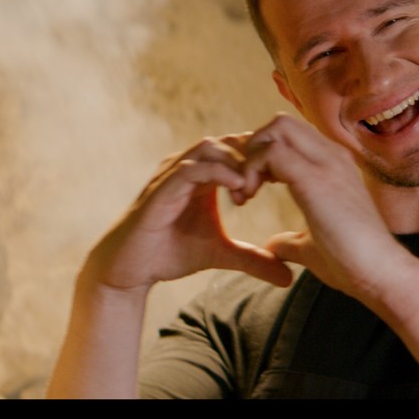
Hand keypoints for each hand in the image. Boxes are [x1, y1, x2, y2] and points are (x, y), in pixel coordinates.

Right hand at [83, 134, 293, 293]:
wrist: (130, 268)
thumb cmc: (171, 253)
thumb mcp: (222, 255)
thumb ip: (254, 260)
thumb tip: (289, 277)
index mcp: (205, 175)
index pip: (240, 150)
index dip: (264, 159)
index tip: (287, 178)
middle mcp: (188, 167)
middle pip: (230, 140)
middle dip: (255, 155)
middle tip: (276, 178)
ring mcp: (172, 174)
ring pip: (211, 147)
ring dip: (237, 162)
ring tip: (255, 186)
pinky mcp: (160, 189)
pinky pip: (190, 169)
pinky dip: (216, 172)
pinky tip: (237, 187)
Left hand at [236, 114, 412, 303]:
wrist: (381, 274)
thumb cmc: (352, 264)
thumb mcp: (313, 247)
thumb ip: (291, 241)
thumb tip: (272, 247)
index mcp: (332, 167)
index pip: (289, 136)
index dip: (262, 156)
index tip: (250, 189)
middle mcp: (331, 157)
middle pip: (280, 123)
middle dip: (252, 149)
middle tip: (243, 185)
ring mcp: (326, 163)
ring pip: (276, 128)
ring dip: (250, 156)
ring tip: (244, 193)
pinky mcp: (316, 178)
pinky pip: (271, 152)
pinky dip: (250, 169)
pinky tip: (248, 197)